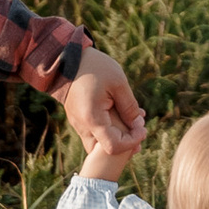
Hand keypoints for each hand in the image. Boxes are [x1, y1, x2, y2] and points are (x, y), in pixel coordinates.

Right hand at [62, 45, 144, 167]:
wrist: (65, 58)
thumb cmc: (94, 67)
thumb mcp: (118, 83)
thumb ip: (129, 107)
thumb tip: (138, 125)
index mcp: (92, 119)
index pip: (114, 147)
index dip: (132, 141)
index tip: (142, 127)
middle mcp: (82, 126)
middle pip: (104, 151)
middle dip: (124, 143)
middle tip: (138, 128)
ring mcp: (77, 123)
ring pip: (98, 142)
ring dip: (116, 135)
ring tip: (132, 119)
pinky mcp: (77, 117)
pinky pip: (93, 132)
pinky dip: (107, 128)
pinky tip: (119, 113)